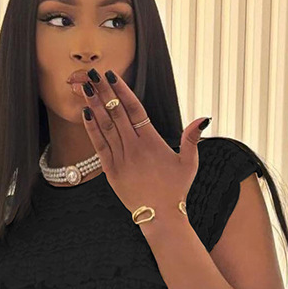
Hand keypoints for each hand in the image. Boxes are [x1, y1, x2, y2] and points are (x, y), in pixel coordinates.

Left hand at [80, 68, 209, 216]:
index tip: (111, 75)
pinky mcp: (110, 172)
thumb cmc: (176, 189)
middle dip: (103, 91)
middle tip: (92, 72)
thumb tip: (203, 118)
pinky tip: (85, 114)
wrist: (160, 216)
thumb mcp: (190, 163)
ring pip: (104, 126)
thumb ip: (191, 138)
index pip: (134, 108)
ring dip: (94, 105)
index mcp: (151, 141)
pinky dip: (91, 129)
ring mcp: (120, 159)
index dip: (121, 90)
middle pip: (115, 113)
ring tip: (84, 87)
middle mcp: (133, 147)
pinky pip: (98, 146)